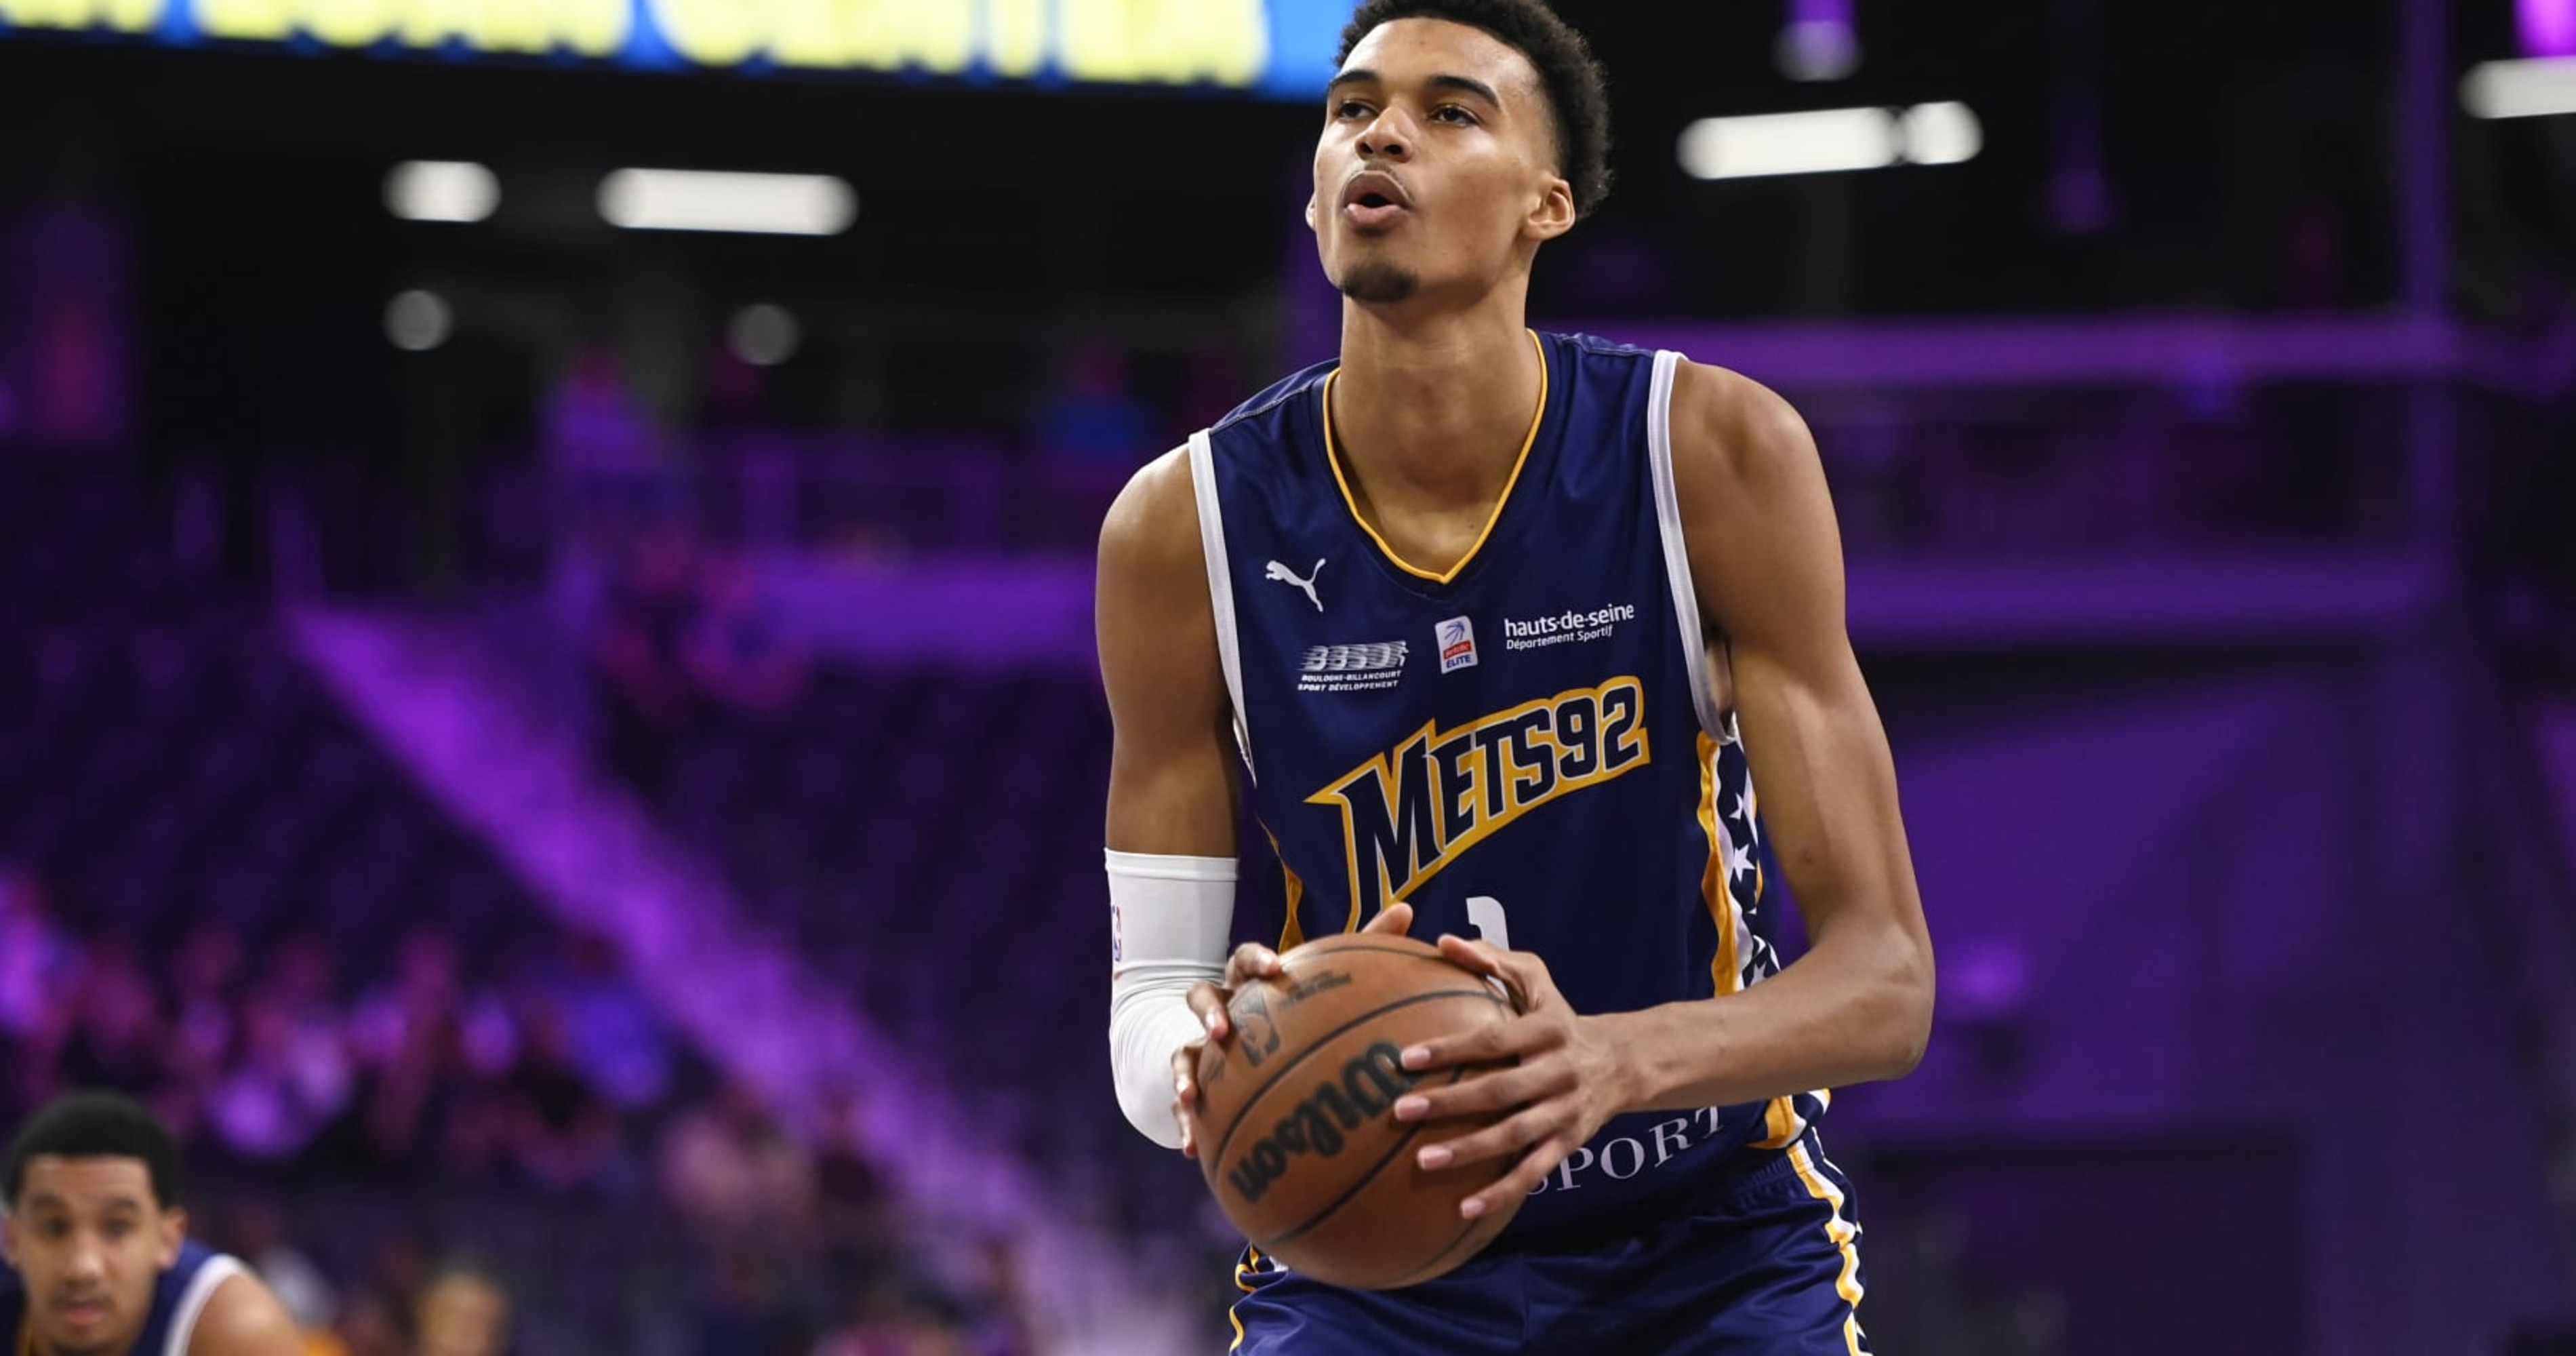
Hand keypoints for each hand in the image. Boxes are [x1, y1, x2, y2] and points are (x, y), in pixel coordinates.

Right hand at [1167, 902, 1415, 1157]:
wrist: (1245, 1043)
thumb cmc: (1293, 1006)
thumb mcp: (1324, 980)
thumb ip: (1362, 946)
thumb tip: (1406, 909)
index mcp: (1249, 982)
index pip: (1244, 958)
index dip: (1256, 960)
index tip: (1275, 969)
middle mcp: (1221, 1009)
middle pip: (1201, 996)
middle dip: (1210, 1012)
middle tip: (1224, 1031)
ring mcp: (1203, 1047)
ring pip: (1183, 1052)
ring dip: (1184, 1072)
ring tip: (1191, 1094)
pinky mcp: (1197, 1084)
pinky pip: (1183, 1106)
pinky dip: (1186, 1124)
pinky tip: (1194, 1149)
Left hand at [1394, 935, 1635, 1218]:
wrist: (1621, 1062)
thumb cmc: (1558, 1016)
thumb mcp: (1536, 981)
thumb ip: (1492, 959)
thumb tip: (1444, 941)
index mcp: (1546, 1029)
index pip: (1493, 1039)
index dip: (1451, 1048)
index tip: (1405, 1058)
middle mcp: (1558, 1071)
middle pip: (1501, 1090)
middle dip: (1450, 1104)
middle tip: (1400, 1112)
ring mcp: (1564, 1112)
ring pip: (1515, 1137)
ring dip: (1470, 1152)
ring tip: (1422, 1162)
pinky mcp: (1568, 1145)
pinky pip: (1532, 1173)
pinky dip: (1501, 1194)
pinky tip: (1463, 1210)